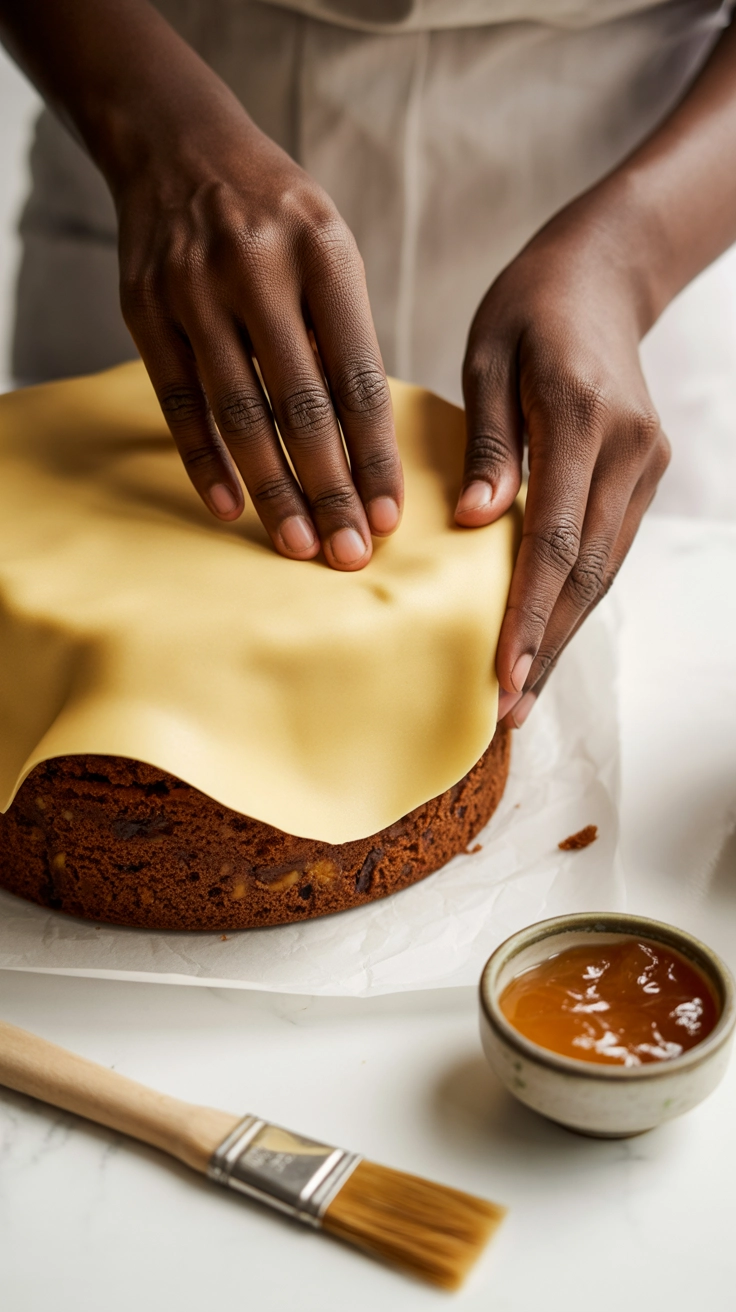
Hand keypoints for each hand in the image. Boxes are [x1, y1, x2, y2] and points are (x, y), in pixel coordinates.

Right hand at [116, 90, 401, 569]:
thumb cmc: (278, 215)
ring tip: (297, 544)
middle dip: (330, 488)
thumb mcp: (330, 249)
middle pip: (302, 405)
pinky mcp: (145, 310)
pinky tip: (228, 508)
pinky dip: (203, 460)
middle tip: (349, 554)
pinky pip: (179, 401)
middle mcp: (258, 268)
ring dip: (271, 488)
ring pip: (240, 411)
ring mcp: (194, 289)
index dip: (374, 455)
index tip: (389, 517)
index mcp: (324, 254)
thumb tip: (366, 442)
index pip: (357, 377)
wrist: (180, 146)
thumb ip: (346, 334)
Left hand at [456, 197, 669, 723]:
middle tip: (509, 709)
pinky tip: (551, 633)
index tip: (501, 673)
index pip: (555, 538)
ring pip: (605, 568)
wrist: (604, 271)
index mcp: (582, 419)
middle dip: (548, 644)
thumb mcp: (487, 354)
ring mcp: (645, 462)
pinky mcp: (645, 469)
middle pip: (587, 569)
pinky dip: (580, 596)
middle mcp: (628, 449)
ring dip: (566, 632)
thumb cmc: (530, 306)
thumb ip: (486, 442)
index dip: (529, 613)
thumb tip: (476, 524)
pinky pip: (610, 547)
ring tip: (525, 691)